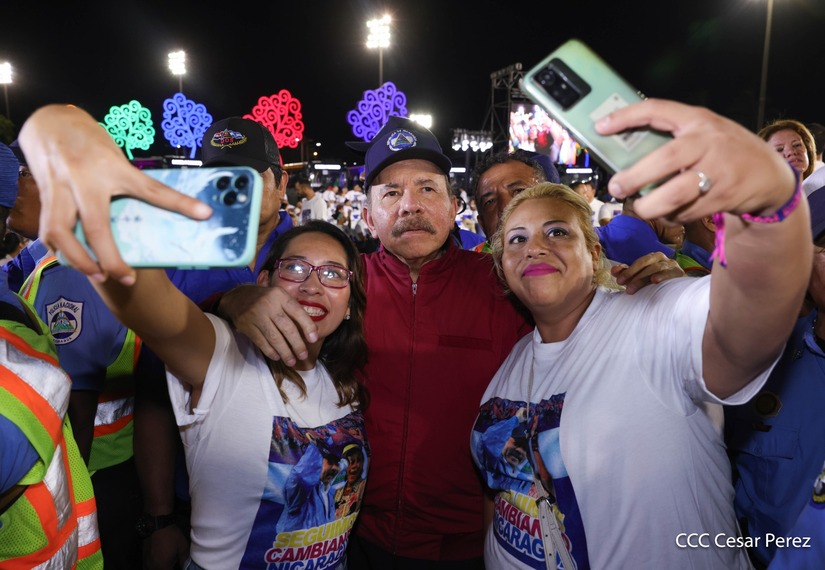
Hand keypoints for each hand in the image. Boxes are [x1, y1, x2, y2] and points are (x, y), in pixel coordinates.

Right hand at [19, 105, 211, 284]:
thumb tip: (153, 209)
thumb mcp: (115, 155)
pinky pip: (47, 229)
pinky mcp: (44, 196)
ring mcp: (59, 188)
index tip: (205, 214)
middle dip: (110, 258)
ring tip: (97, 275)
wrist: (48, 121)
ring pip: (61, 231)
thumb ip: (130, 181)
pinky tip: (70, 259)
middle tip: (127, 279)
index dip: (179, 203)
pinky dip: (59, 248)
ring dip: (78, 259)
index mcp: (112, 167)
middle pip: (96, 225)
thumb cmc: (89, 139)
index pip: (151, 188)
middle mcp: (84, 179)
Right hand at [141, 524, 188, 569]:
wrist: (157, 524)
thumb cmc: (171, 536)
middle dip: (167, 569)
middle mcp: (152, 567)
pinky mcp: (143, 557)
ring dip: (160, 568)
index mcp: (163, 567)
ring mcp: (146, 563)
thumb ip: (184, 560)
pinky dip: (154, 566)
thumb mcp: (182, 547)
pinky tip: (159, 562)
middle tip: (173, 564)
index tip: (179, 567)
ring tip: (167, 563)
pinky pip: (147, 567)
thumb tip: (186, 567)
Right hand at [218, 284, 317, 364]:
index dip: (307, 326)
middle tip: (303, 356)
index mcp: (280, 295)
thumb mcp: (279, 297)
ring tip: (292, 361)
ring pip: (274, 338)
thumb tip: (310, 330)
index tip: (313, 339)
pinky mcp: (246, 326)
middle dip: (297, 344)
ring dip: (285, 352)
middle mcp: (269, 304)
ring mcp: (256, 316)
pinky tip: (277, 357)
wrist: (237, 297)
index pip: (297, 312)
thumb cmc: (266, 299)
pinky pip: (261, 342)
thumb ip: (293, 310)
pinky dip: (270, 351)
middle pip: (287, 328)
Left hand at [595, 99, 795, 221]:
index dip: (627, 116)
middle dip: (634, 177)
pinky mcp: (722, 197)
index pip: (657, 110)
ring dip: (649, 206)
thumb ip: (672, 138)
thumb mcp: (703, 132)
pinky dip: (670, 217)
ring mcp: (717, 171)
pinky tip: (666, 213)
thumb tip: (623, 153)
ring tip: (639, 206)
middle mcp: (708, 142)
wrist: (770, 174)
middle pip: (665, 160)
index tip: (600, 127)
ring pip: (674, 194)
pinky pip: (685, 212)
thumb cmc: (724, 151)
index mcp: (697, 120)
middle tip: (615, 187)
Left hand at [612, 251, 684, 293]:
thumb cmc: (655, 281)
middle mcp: (661, 258)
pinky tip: (654, 280)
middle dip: (633, 275)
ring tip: (633, 287)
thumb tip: (613, 270)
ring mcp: (671, 264)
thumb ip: (627, 273)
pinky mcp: (679, 273)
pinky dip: (662, 276)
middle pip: (645, 264)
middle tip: (626, 288)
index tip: (619, 281)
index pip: (638, 262)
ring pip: (655, 268)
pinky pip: (670, 273)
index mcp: (651, 257)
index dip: (628, 271)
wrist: (678, 288)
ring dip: (642, 279)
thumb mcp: (639, 277)